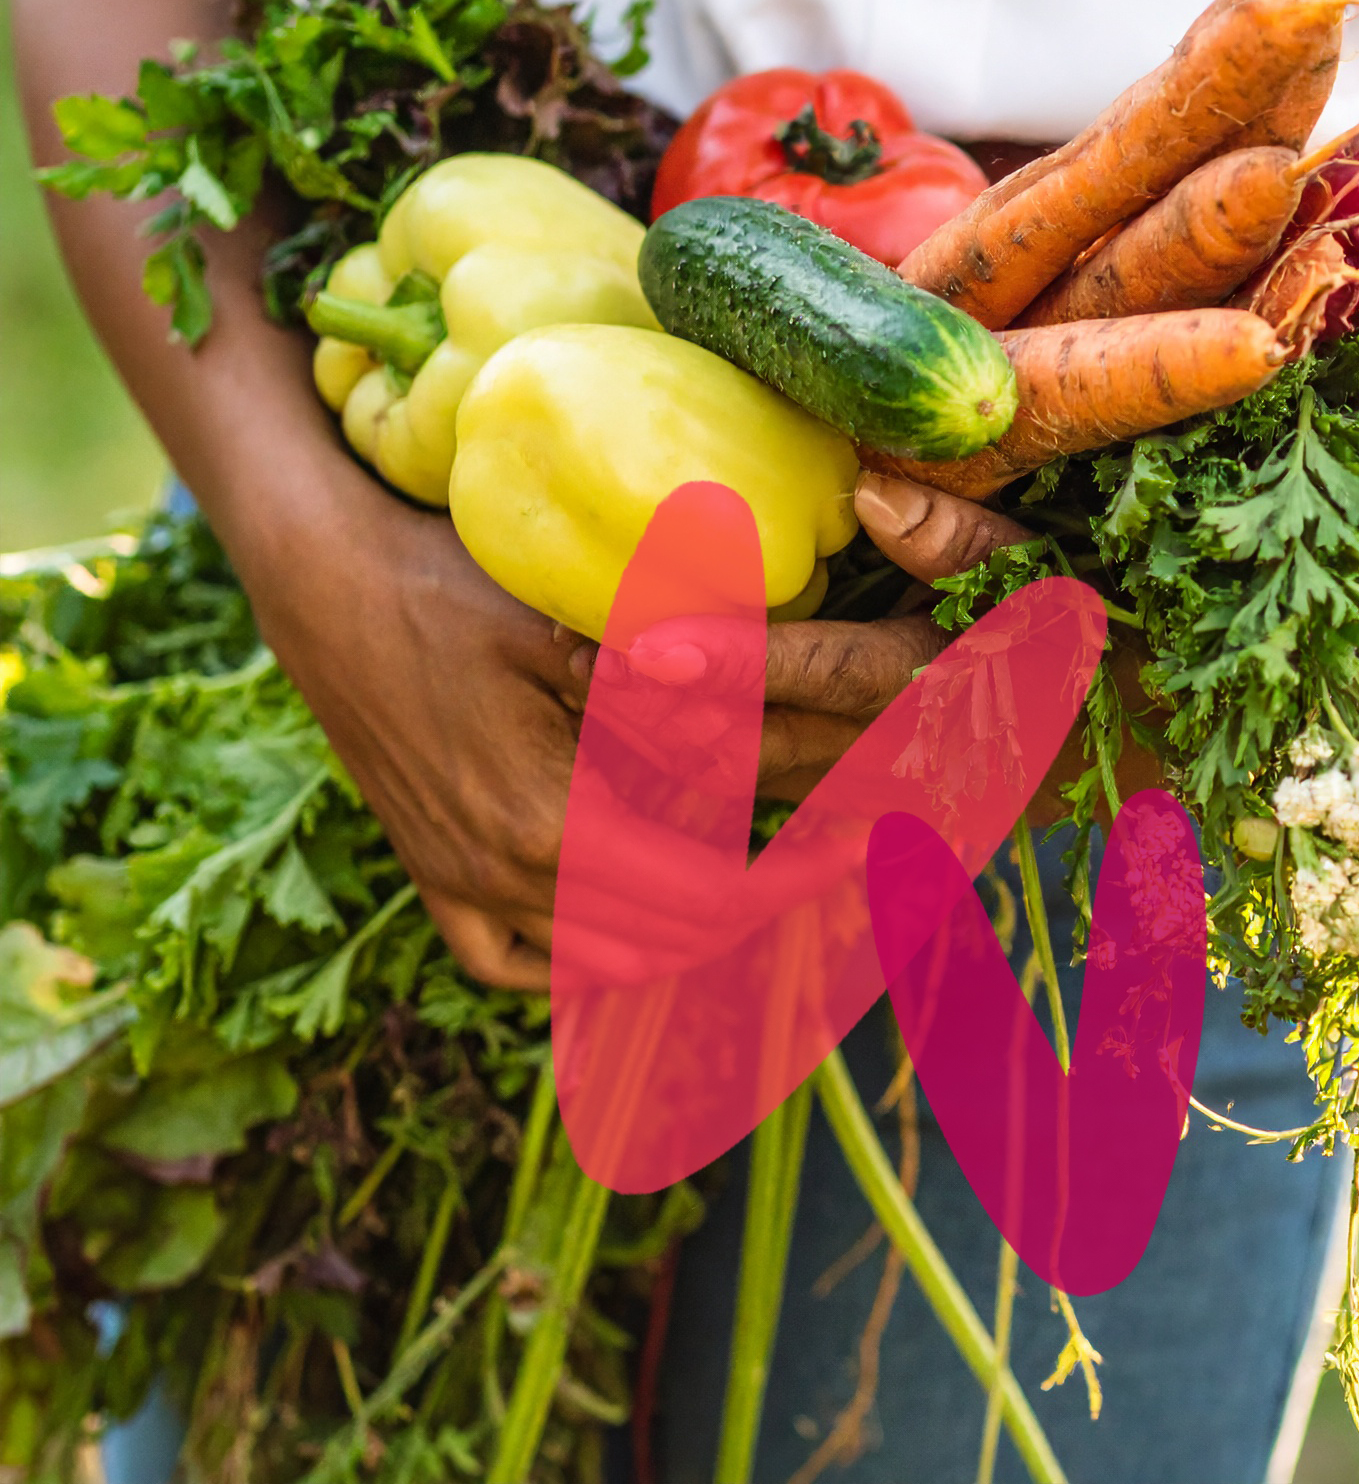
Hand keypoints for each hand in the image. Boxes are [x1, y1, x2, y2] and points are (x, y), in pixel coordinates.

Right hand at [258, 470, 1031, 991]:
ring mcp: (456, 883)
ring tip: (758, 885)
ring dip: (683, 938)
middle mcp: (501, 876)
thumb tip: (794, 706)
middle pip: (667, 940)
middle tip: (828, 864)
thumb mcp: (579, 620)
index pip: (709, 899)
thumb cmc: (452, 580)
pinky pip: (510, 961)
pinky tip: (630, 928)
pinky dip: (578, 959)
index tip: (858, 851)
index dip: (798, 884)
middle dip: (763, 910)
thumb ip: (678, 684)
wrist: (318, 577)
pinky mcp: (429, 871)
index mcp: (551, 825)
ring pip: (596, 963)